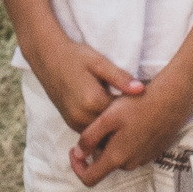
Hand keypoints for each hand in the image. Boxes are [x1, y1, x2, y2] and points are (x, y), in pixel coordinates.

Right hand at [30, 37, 146, 135]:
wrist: (46, 57)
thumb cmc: (74, 56)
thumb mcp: (98, 62)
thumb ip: (119, 77)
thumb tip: (141, 89)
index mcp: (93, 101)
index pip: (122, 115)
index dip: (135, 111)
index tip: (146, 105)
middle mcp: (83, 116)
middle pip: (112, 129)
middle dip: (125, 124)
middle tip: (139, 115)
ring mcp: (75, 122)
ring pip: (102, 135)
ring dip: (113, 129)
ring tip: (127, 118)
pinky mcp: (71, 123)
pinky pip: (92, 132)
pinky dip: (102, 129)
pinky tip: (112, 119)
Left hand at [71, 71, 192, 185]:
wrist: (171, 100)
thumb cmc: (137, 106)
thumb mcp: (107, 118)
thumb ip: (90, 138)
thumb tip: (78, 154)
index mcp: (116, 158)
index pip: (90, 178)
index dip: (77, 167)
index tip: (73, 150)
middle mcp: (130, 164)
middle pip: (105, 164)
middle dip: (97, 149)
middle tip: (96, 124)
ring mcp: (143, 159)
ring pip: (119, 157)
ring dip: (112, 143)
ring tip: (113, 119)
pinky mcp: (152, 151)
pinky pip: (132, 151)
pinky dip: (126, 141)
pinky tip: (129, 121)